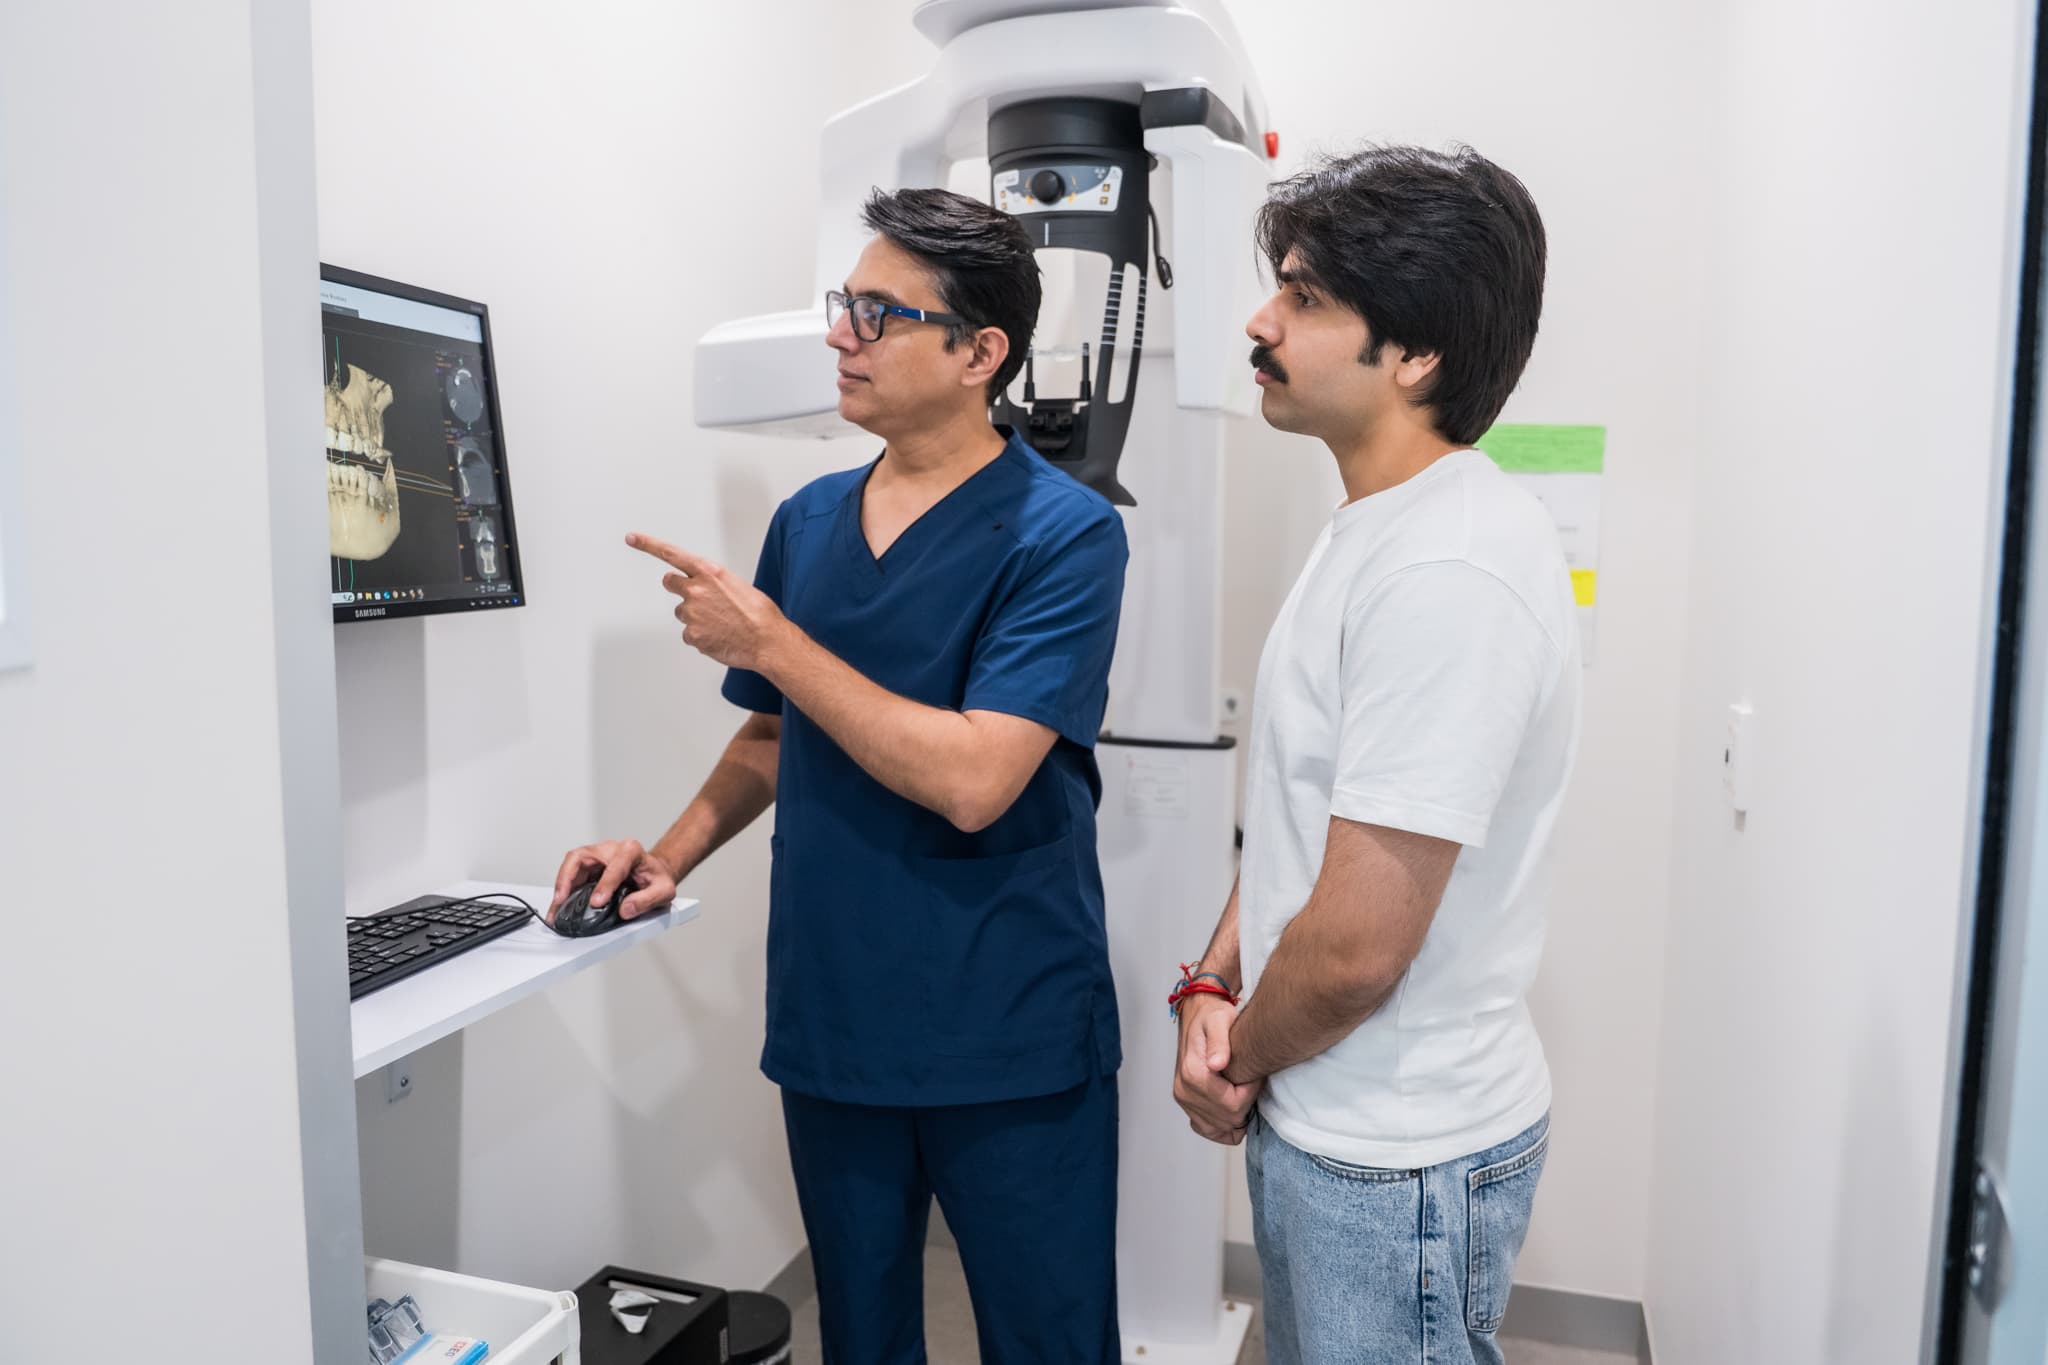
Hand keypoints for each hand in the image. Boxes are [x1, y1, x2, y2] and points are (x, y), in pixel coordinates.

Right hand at [548, 838, 678, 923]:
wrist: (655, 872)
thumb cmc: (657, 878)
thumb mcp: (664, 890)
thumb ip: (647, 900)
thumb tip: (626, 909)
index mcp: (632, 851)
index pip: (615, 864)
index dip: (605, 883)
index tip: (597, 902)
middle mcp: (610, 850)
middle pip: (582, 856)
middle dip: (568, 877)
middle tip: (562, 898)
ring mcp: (597, 857)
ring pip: (571, 864)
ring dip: (561, 885)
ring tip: (556, 906)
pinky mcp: (589, 868)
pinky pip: (571, 875)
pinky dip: (563, 890)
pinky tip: (559, 905)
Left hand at [628, 533, 790, 670]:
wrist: (768, 641)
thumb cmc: (759, 614)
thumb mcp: (738, 585)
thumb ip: (714, 583)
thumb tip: (707, 591)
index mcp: (709, 572)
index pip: (672, 554)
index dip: (648, 545)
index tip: (631, 538)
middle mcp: (696, 589)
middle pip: (671, 583)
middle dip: (680, 588)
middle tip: (699, 599)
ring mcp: (691, 613)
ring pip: (683, 612)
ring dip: (696, 617)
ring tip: (722, 623)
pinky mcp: (691, 635)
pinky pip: (690, 634)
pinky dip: (702, 636)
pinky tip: (720, 637)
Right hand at [1173, 992, 1262, 1145]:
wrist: (1198, 1015)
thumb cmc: (1212, 1016)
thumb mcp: (1220, 1019)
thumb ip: (1220, 1041)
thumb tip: (1217, 1064)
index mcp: (1192, 1074)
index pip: (1233, 1106)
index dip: (1250, 1093)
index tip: (1253, 1073)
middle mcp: (1184, 1090)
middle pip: (1228, 1119)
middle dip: (1246, 1103)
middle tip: (1249, 1079)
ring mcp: (1184, 1100)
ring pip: (1220, 1129)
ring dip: (1237, 1116)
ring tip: (1243, 1091)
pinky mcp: (1187, 1104)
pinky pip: (1207, 1130)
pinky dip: (1224, 1127)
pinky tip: (1235, 1110)